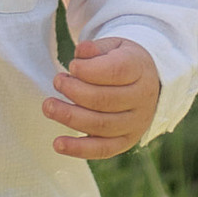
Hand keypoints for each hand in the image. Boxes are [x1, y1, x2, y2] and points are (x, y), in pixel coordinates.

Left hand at [43, 36, 160, 161]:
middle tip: (57, 81)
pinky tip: (58, 144)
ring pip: (101, 125)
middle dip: (74, 91)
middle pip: (105, 100)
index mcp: (140, 69)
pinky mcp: (125, 142)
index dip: (89, 69)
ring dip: (70, 117)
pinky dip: (79, 149)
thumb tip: (82, 52)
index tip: (72, 65)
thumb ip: (96, 49)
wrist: (148, 84)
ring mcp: (136, 123)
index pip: (116, 71)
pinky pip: (102, 149)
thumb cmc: (123, 61)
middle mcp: (142, 99)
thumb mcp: (114, 46)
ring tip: (49, 106)